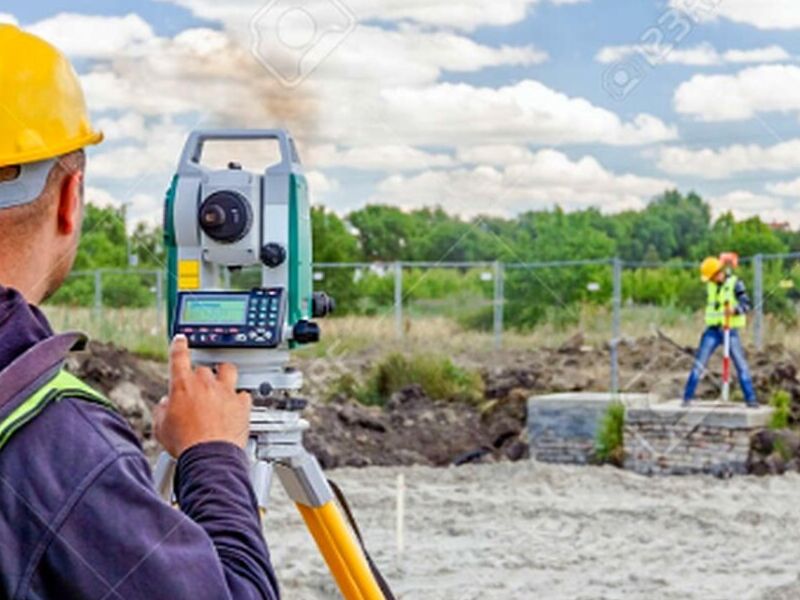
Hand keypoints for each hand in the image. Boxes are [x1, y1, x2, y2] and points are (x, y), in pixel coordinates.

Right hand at [154, 335, 251, 456]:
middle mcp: (205, 384)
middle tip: (198, 391)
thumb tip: (165, 405)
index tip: (181, 340)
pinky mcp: (241, 403)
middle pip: (203, 368)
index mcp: (183, 386)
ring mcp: (225, 392)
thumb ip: (161, 411)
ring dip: (223, 375)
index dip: (179, 346)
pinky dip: (239, 398)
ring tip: (221, 385)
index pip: (179, 357)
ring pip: (227, 370)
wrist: (210, 455)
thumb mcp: (161, 428)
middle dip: (200, 377)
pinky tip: (236, 405)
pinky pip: (243, 394)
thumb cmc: (185, 443)